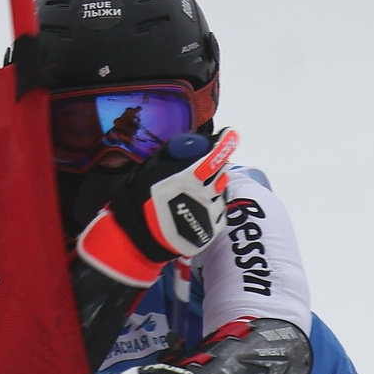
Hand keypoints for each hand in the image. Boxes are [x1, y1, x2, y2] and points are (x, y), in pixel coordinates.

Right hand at [74, 128, 240, 286]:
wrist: (144, 239)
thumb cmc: (143, 202)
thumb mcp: (150, 171)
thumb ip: (170, 157)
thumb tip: (185, 147)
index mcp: (190, 177)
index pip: (214, 156)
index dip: (225, 143)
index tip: (230, 134)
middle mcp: (206, 193)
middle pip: (221, 172)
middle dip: (214, 168)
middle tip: (200, 172)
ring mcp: (212, 212)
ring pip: (221, 192)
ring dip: (212, 189)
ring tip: (193, 196)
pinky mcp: (213, 228)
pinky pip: (220, 212)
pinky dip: (212, 207)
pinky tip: (196, 211)